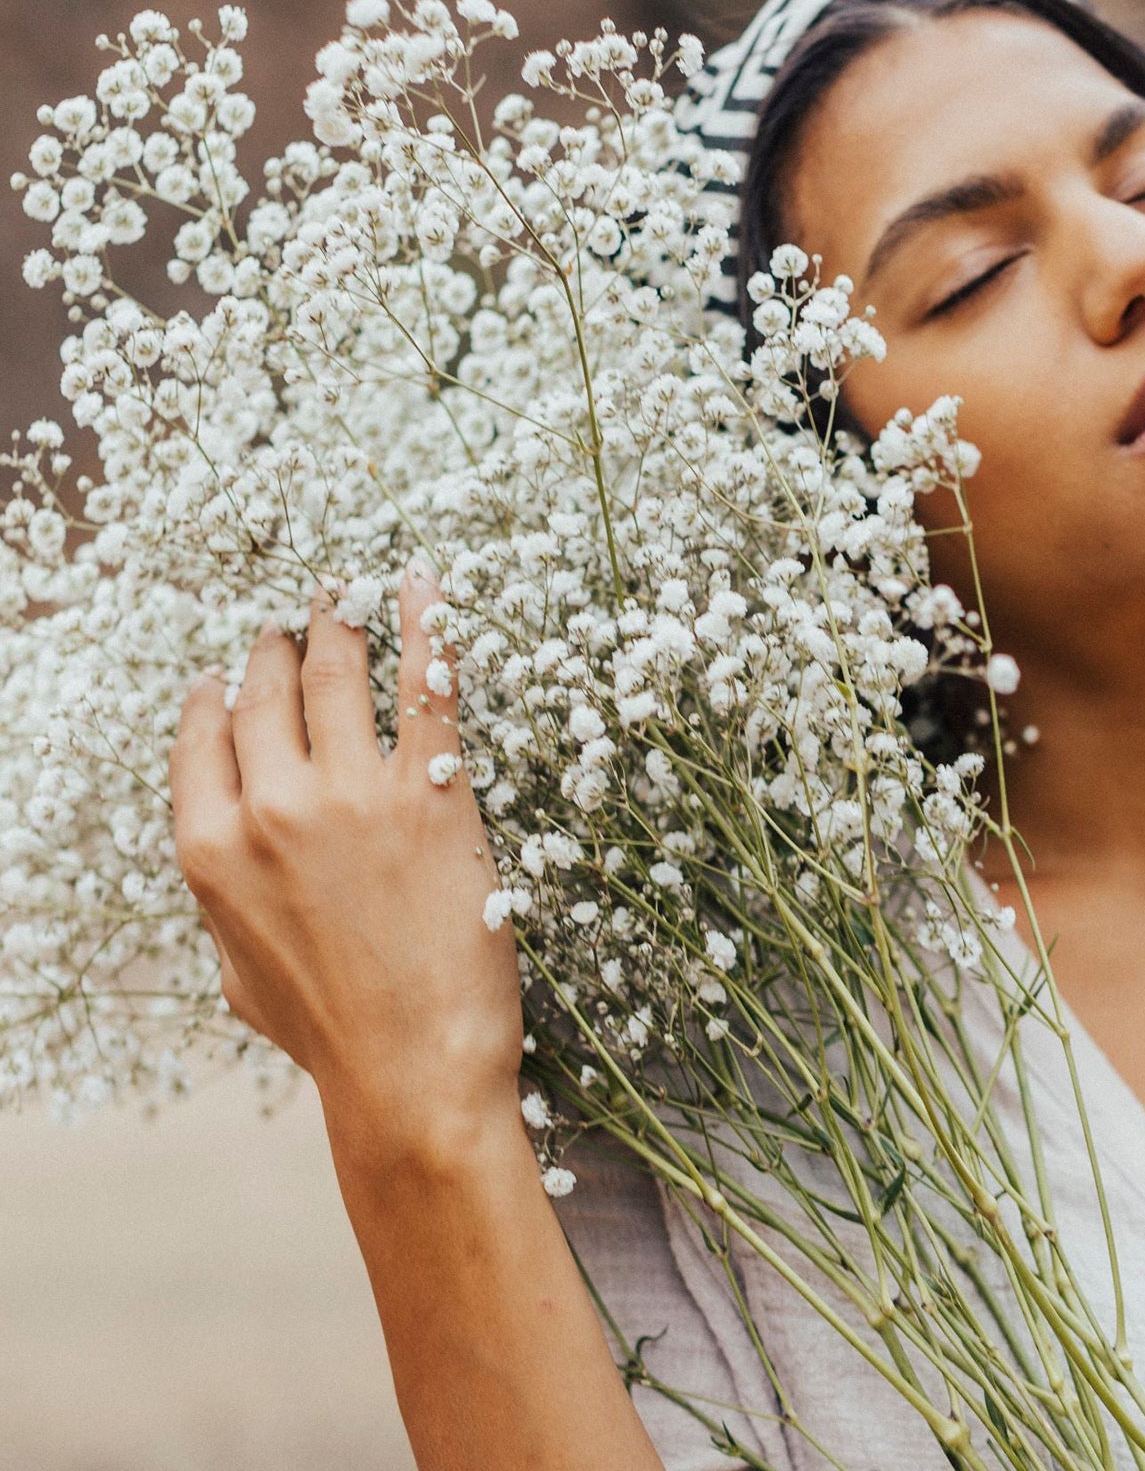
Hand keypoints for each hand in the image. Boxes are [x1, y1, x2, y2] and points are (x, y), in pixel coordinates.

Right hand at [171, 565, 524, 1159]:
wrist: (413, 1068)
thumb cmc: (331, 1033)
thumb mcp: (241, 972)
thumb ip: (227, 900)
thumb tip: (233, 861)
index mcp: (211, 851)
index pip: (202, 738)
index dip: (216, 693)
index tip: (224, 671)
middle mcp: (272, 808)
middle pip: (265, 693)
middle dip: (275, 648)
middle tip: (292, 621)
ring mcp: (354, 793)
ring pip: (338, 672)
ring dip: (339, 622)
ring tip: (344, 595)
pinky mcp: (433, 793)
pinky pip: (429, 683)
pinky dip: (425, 624)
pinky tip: (421, 584)